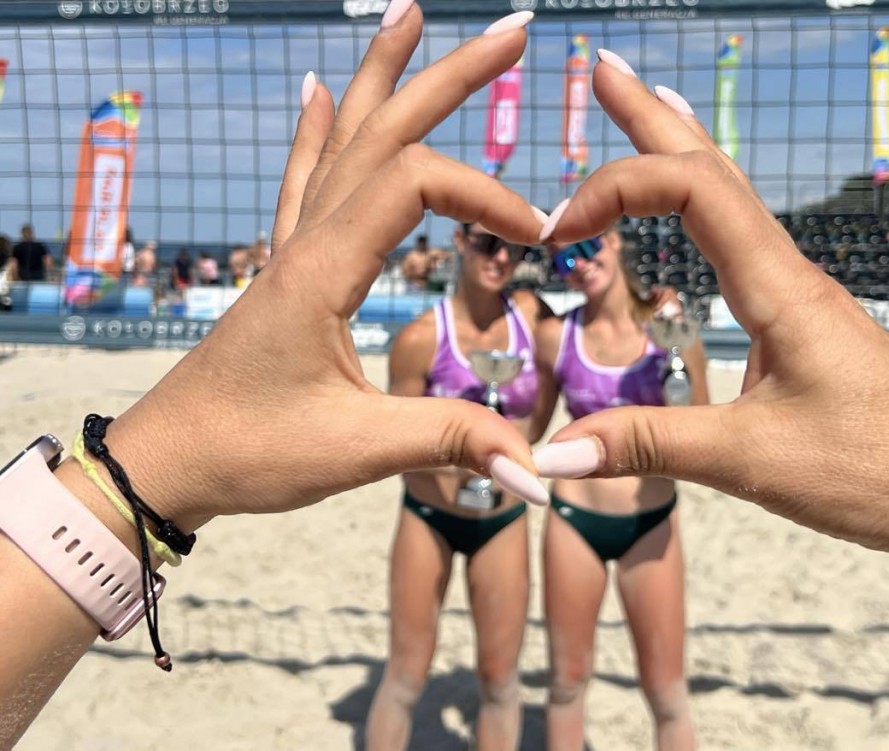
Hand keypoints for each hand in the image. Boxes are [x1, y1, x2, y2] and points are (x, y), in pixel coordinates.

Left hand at [95, 6, 548, 527]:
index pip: (418, 185)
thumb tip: (538, 470)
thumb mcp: (356, 449)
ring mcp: (292, 250)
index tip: (539, 238)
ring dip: (382, 76)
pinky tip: (315, 89)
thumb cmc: (249, 451)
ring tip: (411, 13)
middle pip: (383, 132)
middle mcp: (306, 241)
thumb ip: (451, 441)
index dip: (488, 195)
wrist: (169, 462)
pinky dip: (315, 129)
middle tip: (515, 31)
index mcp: (323, 268)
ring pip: (342, 140)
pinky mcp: (287, 271)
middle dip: (451, 76)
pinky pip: (303, 179)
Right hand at [534, 54, 888, 582]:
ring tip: (647, 105)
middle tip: (604, 72)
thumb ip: (650, 444)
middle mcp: (791, 276)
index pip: (692, 189)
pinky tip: (701, 212)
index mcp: (781, 288)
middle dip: (653, 118)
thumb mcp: (751, 460)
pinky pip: (743, 241)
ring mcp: (799, 297)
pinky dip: (706, 203)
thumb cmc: (877, 472)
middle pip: (714, 169)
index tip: (558, 230)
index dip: (617, 188)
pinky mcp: (801, 325)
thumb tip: (552, 452)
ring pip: (733, 199)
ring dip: (681, 149)